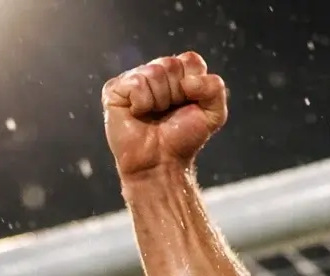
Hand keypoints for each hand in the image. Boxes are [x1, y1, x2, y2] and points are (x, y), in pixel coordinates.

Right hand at [103, 52, 226, 179]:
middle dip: (177, 93)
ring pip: (154, 72)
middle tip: (169, 112)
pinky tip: (138, 113)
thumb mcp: (214, 114)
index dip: (194, 84)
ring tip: (154, 114)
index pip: (191, 60)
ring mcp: (133, 79)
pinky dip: (142, 102)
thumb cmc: (183, 138)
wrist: (161, 161)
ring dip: (160, 100)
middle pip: (172, 64)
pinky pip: (136, 83)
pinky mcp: (115, 88)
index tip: (190, 103)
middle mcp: (155, 72)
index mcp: (178, 74)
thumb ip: (215, 88)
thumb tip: (188, 81)